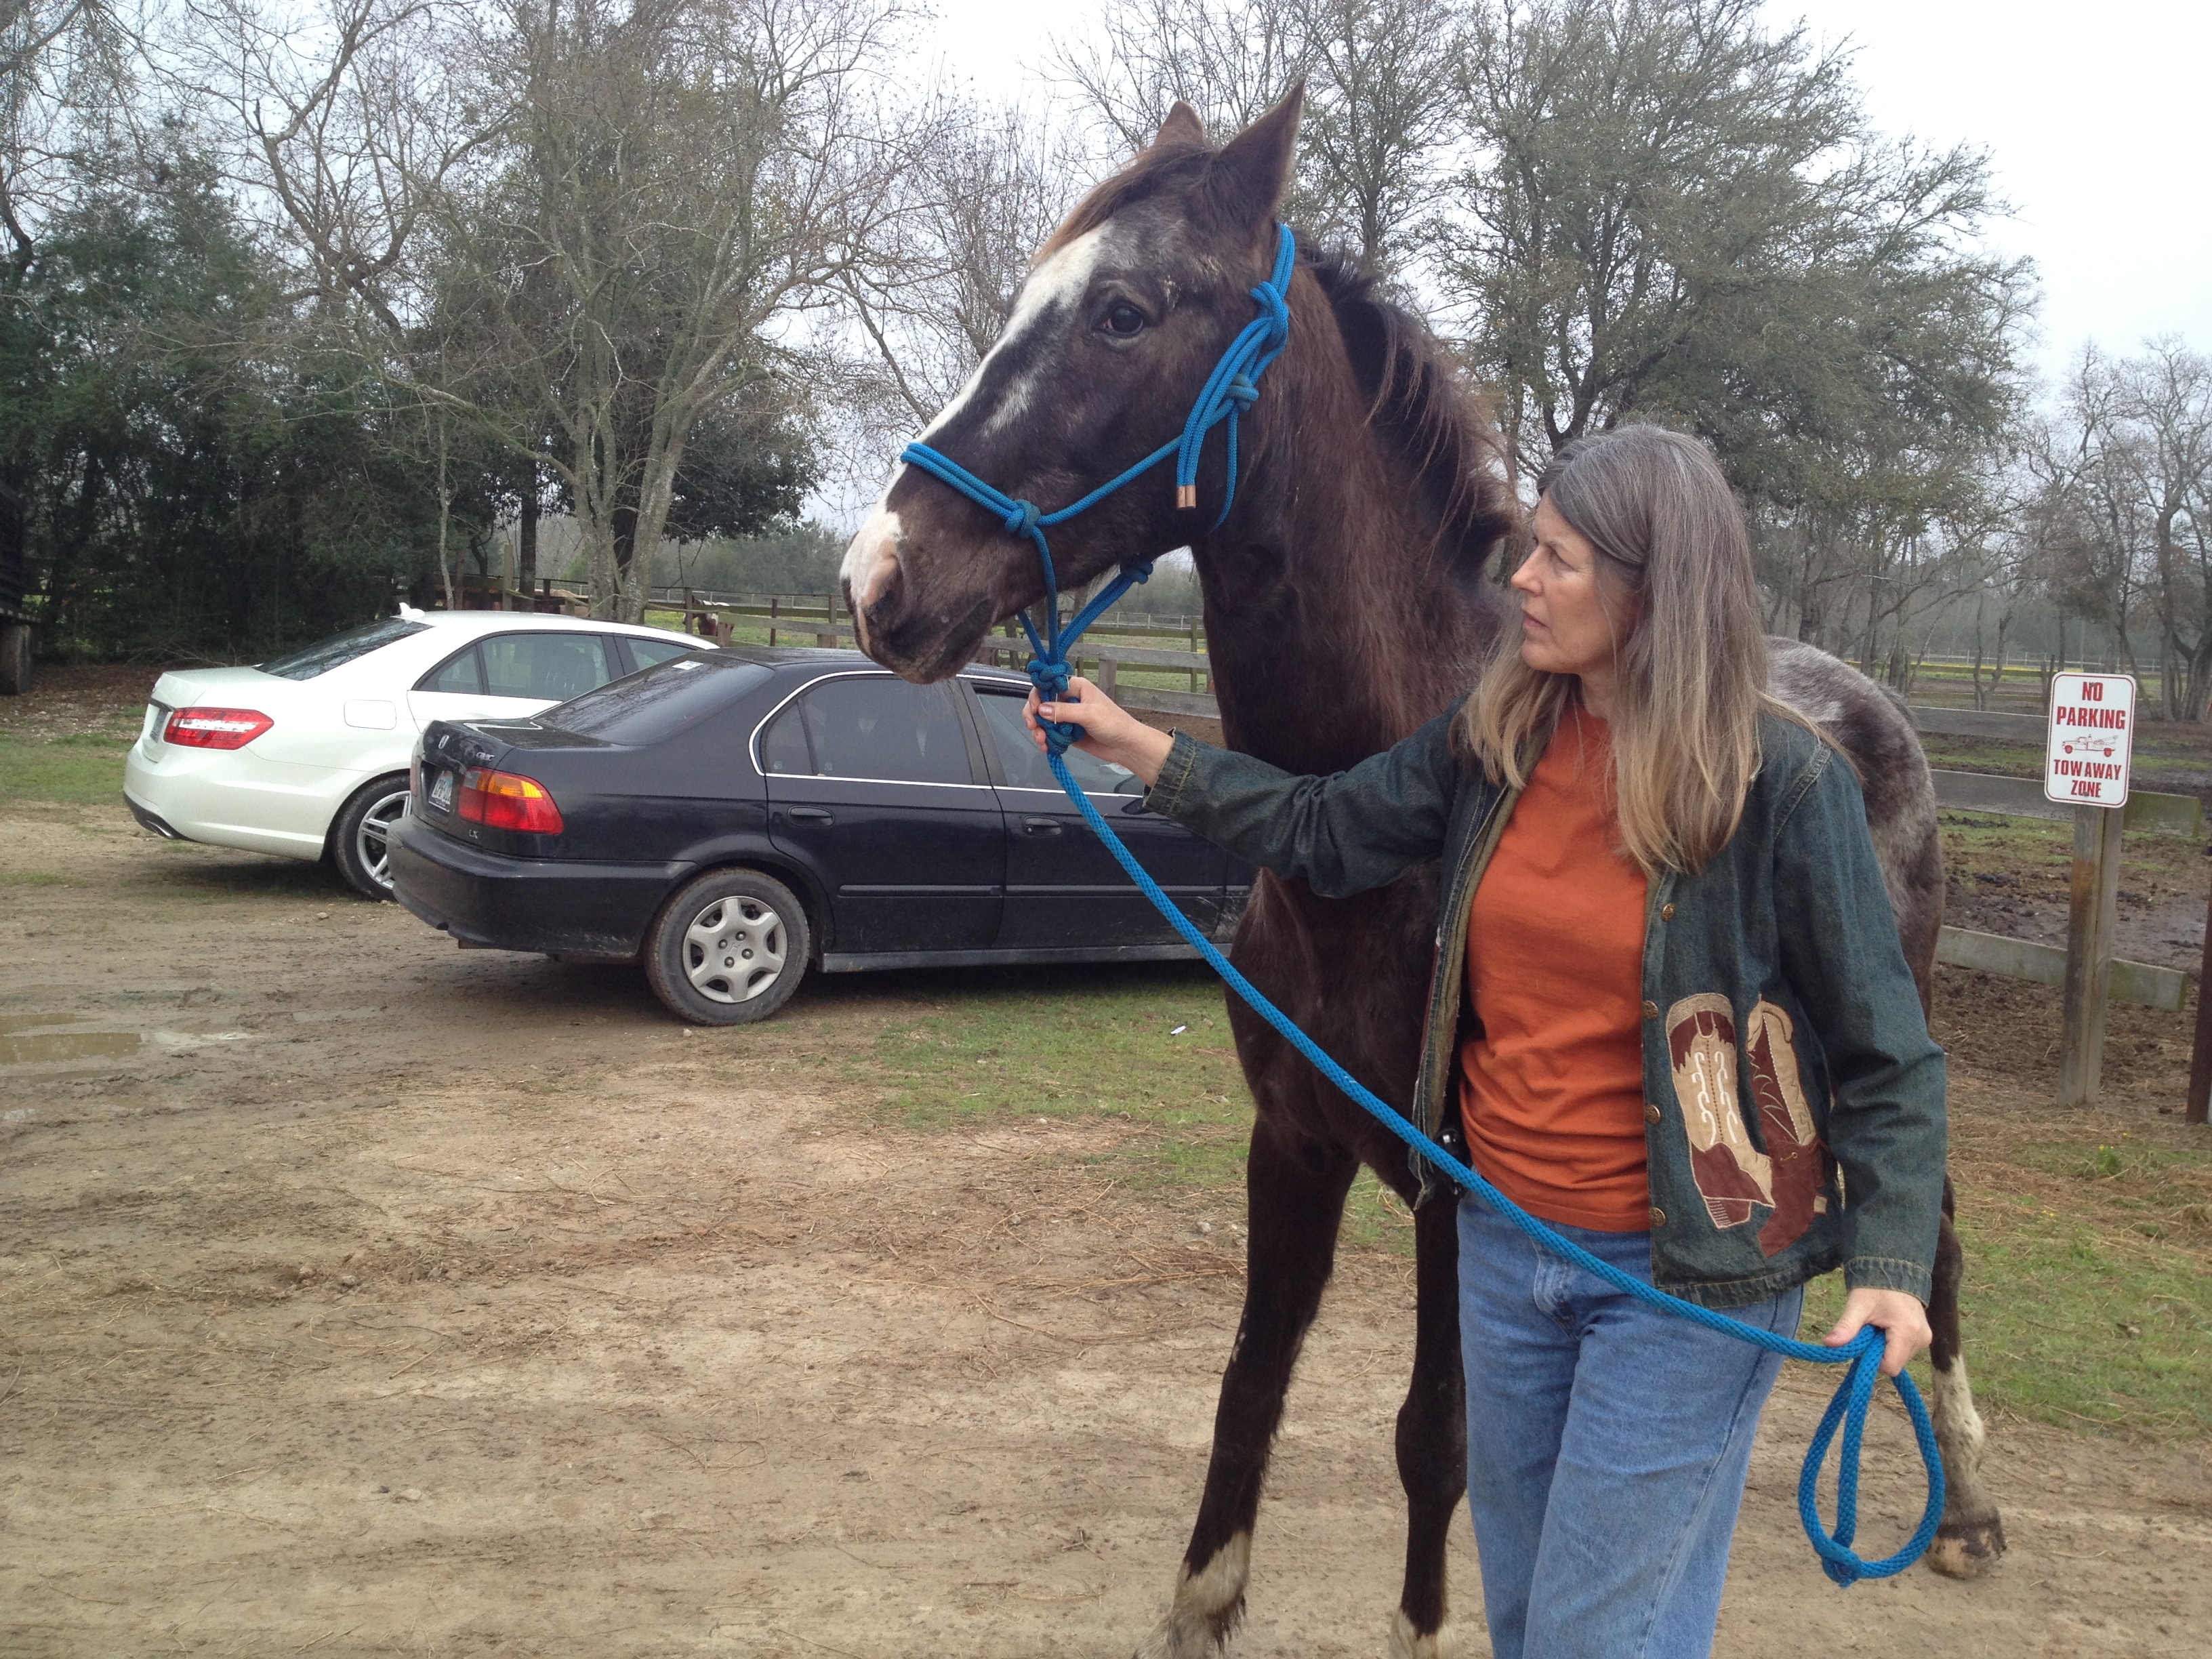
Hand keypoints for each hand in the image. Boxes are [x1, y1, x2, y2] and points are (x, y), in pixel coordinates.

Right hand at [1023, 676, 1176, 786]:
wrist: (1125, 746)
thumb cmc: (1114, 724)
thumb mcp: (1089, 714)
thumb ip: (1064, 712)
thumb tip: (1041, 710)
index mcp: (1075, 687)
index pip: (1048, 685)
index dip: (1037, 696)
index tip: (1034, 710)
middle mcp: (1068, 699)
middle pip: (1041, 703)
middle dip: (1034, 715)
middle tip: (1034, 728)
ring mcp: (1067, 716)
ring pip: (1043, 720)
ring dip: (1038, 730)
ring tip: (1042, 742)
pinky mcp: (1067, 732)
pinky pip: (1050, 733)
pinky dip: (1045, 740)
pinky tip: (1046, 747)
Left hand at [1824, 1287, 1930, 1377]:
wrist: (1893, 1271)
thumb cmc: (1874, 1288)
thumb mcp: (1857, 1305)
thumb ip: (1846, 1327)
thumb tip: (1829, 1344)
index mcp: (1908, 1331)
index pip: (1890, 1366)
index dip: (1872, 1360)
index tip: (1863, 1341)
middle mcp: (1922, 1338)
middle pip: (1894, 1363)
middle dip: (1877, 1352)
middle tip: (1870, 1330)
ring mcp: (1925, 1338)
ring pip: (1899, 1358)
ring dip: (1885, 1348)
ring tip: (1879, 1326)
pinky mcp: (1924, 1337)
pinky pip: (1905, 1351)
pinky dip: (1893, 1344)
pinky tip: (1887, 1328)